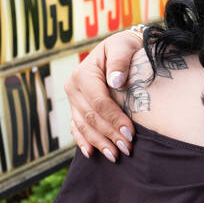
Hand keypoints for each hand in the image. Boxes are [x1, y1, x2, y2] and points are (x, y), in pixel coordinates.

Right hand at [66, 30, 142, 160]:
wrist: (119, 48)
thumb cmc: (125, 47)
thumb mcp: (123, 46)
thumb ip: (120, 61)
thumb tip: (116, 81)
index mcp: (83, 74)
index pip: (99, 102)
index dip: (114, 119)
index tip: (130, 133)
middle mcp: (73, 87)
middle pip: (91, 117)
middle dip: (109, 135)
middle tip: (127, 149)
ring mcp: (73, 99)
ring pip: (83, 126)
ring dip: (99, 142)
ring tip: (115, 156)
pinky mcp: (76, 108)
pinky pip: (76, 127)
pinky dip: (83, 141)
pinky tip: (91, 154)